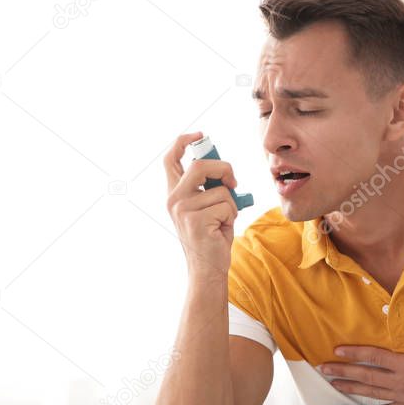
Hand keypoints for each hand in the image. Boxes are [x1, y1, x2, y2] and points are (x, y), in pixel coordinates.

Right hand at [164, 131, 239, 274]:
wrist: (208, 269)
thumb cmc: (212, 237)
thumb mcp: (207, 207)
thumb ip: (209, 187)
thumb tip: (225, 172)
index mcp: (175, 193)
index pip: (170, 159)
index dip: (183, 141)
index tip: (201, 135)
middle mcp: (174, 199)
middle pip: (199, 165)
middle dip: (224, 169)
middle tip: (233, 183)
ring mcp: (183, 210)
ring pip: (220, 190)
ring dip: (232, 204)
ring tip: (224, 219)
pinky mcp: (195, 221)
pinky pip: (226, 205)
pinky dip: (232, 216)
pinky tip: (222, 229)